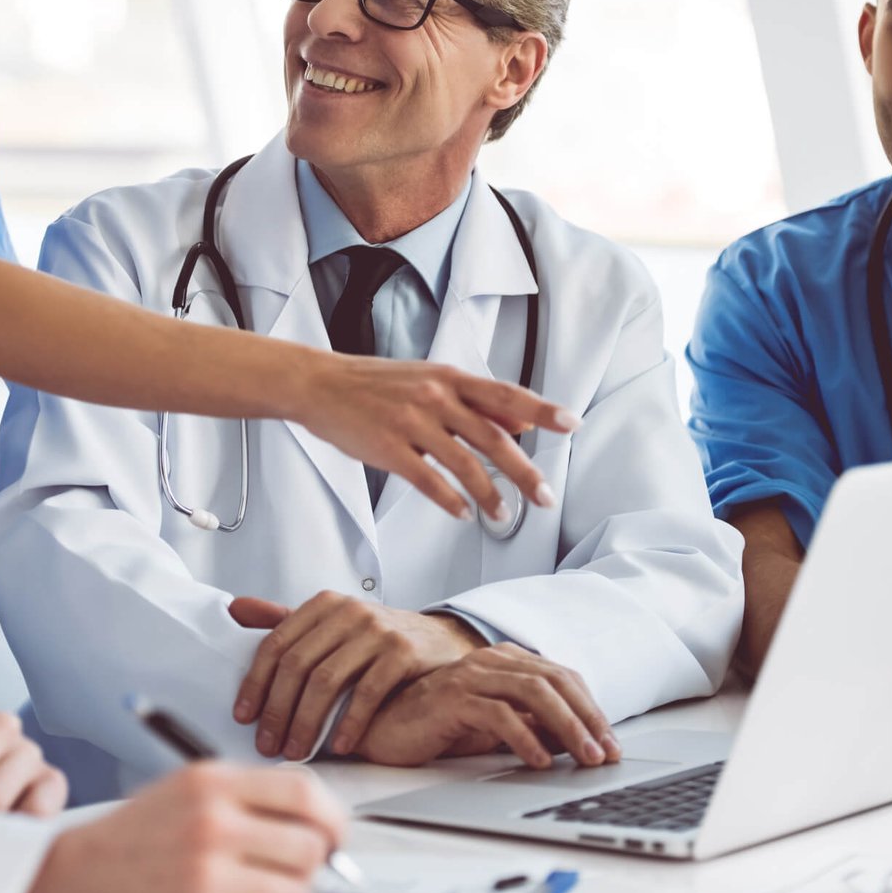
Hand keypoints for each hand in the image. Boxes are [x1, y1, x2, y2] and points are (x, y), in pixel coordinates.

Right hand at [15, 762, 345, 892]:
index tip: (336, 836)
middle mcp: (213, 823)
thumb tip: (319, 828)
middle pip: (308, 847)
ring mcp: (204, 876)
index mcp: (215, 782)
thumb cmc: (137, 836)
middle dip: (310, 866)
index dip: (333, 817)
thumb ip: (252, 799)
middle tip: (292, 874)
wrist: (66, 880)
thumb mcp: (190, 790)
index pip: (304, 790)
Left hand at [232, 592, 485, 760]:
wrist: (441, 641)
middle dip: (277, 710)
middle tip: (267, 743)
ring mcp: (376, 630)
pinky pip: (367, 692)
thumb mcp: (332, 624)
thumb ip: (285, 619)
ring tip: (296, 750)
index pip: (277, 643)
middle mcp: (348, 612)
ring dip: (306, 722)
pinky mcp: (402, 652)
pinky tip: (340, 745)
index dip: (256, 682)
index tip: (244, 715)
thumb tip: (236, 609)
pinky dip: (349, 723)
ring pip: (327, 680)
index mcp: (324, 604)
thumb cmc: (378, 639)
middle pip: (298, 664)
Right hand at [298, 356, 575, 521]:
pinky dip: (450, 500)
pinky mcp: (387, 447)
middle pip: (493, 437)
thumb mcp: (429, 379)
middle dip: (524, 471)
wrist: (320, 383)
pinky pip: (427, 479)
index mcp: (449, 377)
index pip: (505, 394)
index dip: (541, 410)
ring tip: (504, 515)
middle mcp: (435, 396)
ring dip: (489, 494)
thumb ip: (474, 400)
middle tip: (545, 496)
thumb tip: (522, 421)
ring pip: (464, 463)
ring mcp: (411, 422)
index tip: (571, 424)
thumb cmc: (376, 383)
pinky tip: (462, 514)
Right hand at [354, 644, 621, 769]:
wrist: (383, 726)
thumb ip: (532, 726)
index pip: (561, 676)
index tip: (610, 743)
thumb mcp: (496, 727)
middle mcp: (490, 659)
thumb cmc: (438, 725)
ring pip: (533, 692)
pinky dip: (525, 738)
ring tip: (584, 758)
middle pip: (553, 681)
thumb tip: (577, 742)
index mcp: (504, 660)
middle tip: (606, 754)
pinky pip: (498, 714)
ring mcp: (471, 675)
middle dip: (587, 719)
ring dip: (567, 727)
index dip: (591, 708)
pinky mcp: (451, 697)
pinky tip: (540, 760)